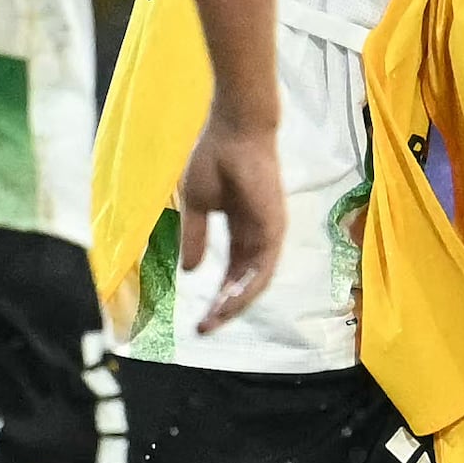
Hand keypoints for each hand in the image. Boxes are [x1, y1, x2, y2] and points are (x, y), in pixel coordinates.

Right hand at [176, 116, 287, 331]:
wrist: (233, 133)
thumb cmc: (214, 160)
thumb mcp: (197, 206)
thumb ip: (195, 238)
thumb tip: (189, 271)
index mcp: (240, 230)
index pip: (231, 273)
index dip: (215, 296)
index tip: (196, 319)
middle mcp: (258, 236)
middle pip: (243, 282)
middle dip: (224, 308)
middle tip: (203, 329)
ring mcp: (268, 232)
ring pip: (255, 280)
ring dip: (235, 303)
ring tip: (213, 321)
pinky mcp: (274, 227)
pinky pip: (264, 266)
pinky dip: (248, 286)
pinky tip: (229, 302)